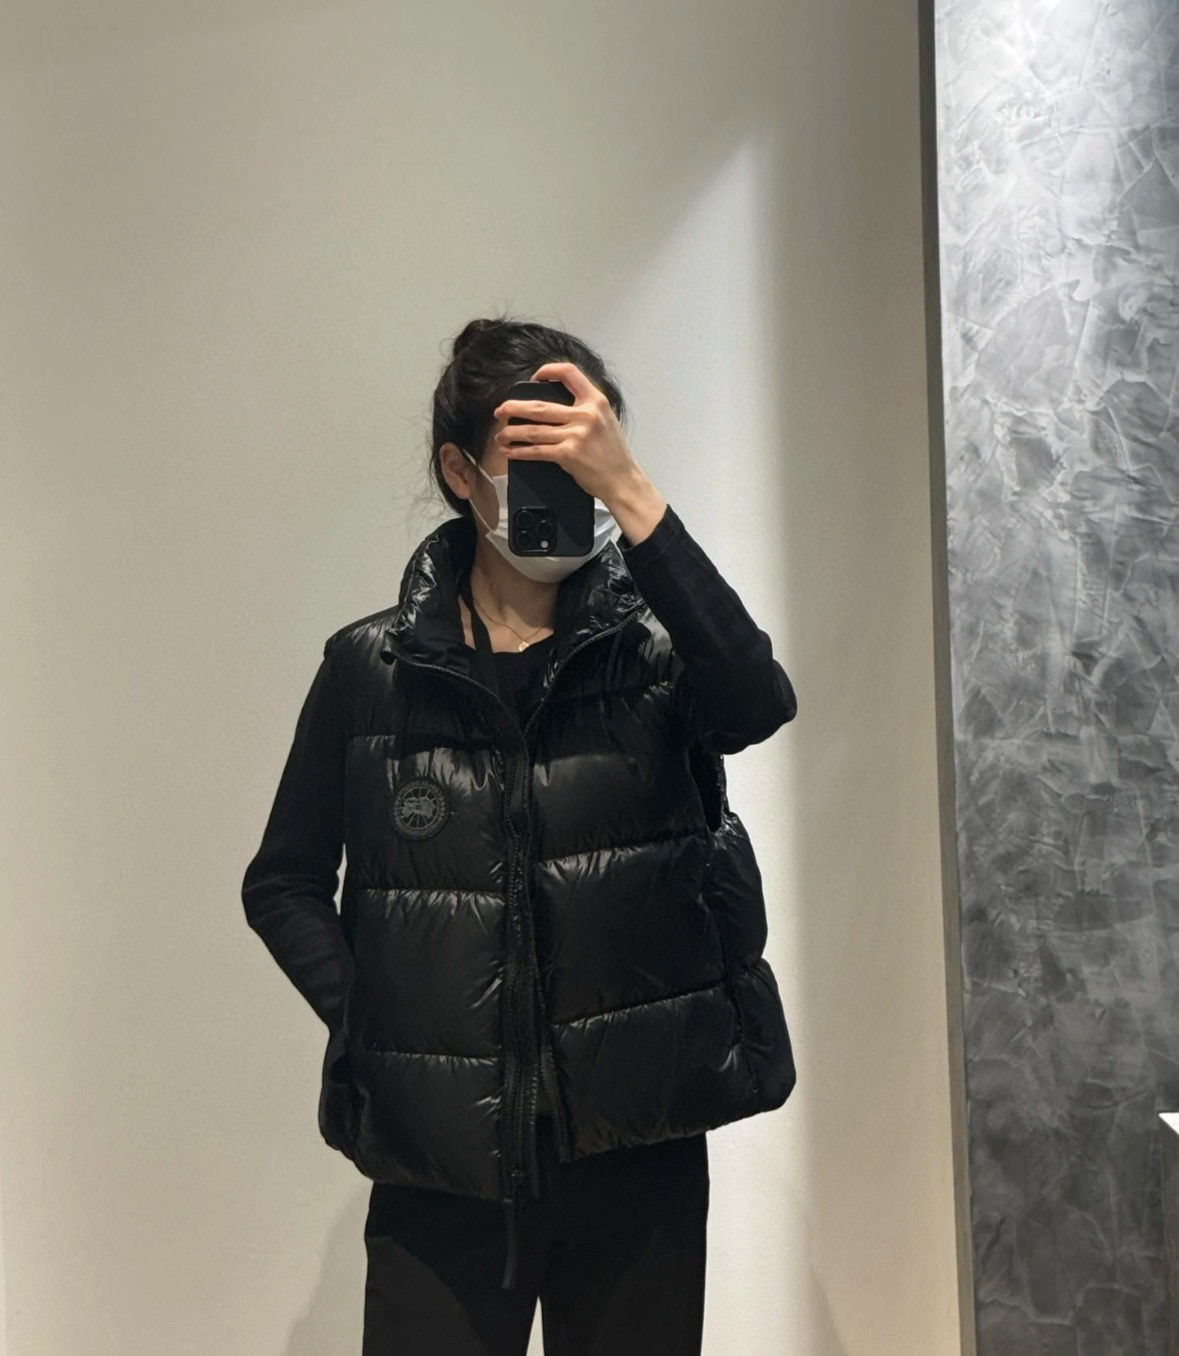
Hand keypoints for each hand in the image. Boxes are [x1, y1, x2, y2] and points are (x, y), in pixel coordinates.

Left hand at [492, 361, 640, 503]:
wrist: (623, 480)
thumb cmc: (613, 454)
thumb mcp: (606, 420)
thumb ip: (585, 409)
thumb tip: (554, 407)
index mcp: (596, 401)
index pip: (569, 373)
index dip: (547, 371)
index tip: (534, 379)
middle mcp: (585, 414)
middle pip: (540, 406)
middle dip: (514, 408)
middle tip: (501, 411)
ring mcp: (576, 434)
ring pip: (533, 430)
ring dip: (511, 433)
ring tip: (500, 436)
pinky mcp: (568, 454)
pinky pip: (537, 450)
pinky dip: (519, 452)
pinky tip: (510, 452)